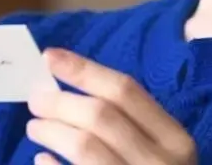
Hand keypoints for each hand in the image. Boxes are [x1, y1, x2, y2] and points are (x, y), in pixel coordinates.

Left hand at [26, 48, 196, 164]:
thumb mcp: (159, 154)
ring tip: (35, 127)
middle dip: (60, 101)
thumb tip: (66, 85)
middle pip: (101, 116)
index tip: (50, 57)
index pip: (126, 91)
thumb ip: (127, 124)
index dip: (84, 70)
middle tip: (35, 98)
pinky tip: (41, 161)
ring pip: (84, 146)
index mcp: (176, 142)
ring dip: (51, 130)